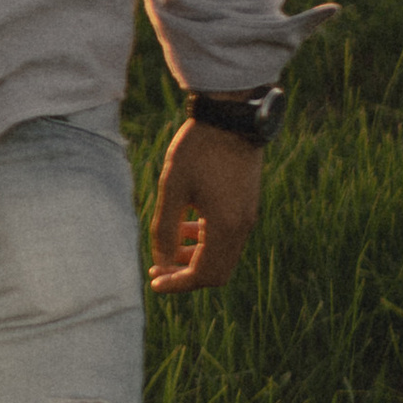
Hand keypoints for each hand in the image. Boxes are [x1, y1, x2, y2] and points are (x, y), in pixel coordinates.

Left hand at [147, 118, 264, 291]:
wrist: (231, 118)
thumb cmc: (198, 150)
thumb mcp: (172, 188)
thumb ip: (166, 228)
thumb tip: (161, 261)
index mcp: (226, 227)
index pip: (204, 275)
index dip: (178, 284)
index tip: (154, 281)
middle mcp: (242, 227)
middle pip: (217, 272)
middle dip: (186, 275)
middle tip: (158, 268)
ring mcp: (248, 216)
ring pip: (222, 255)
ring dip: (195, 258)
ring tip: (168, 248)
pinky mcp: (246, 205)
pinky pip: (227, 237)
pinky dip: (206, 241)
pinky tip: (187, 226)